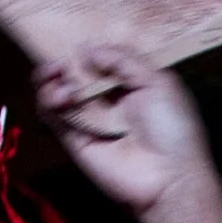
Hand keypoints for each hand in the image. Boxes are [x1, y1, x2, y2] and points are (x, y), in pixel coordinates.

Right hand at [35, 44, 214, 216]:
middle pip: (72, 76)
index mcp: (130, 87)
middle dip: (61, 64)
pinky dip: (48, 100)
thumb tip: (86, 49)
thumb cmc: (173, 129)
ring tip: (61, 78)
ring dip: (49, 79)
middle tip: (61, 62)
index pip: (99, 63)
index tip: (82, 45)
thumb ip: (123, 59)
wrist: (169, 177)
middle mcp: (107, 103)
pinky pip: (51, 116)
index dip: (87, 52)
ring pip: (55, 93)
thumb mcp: (158, 81)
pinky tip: (63, 95)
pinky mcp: (75, 140)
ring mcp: (89, 122)